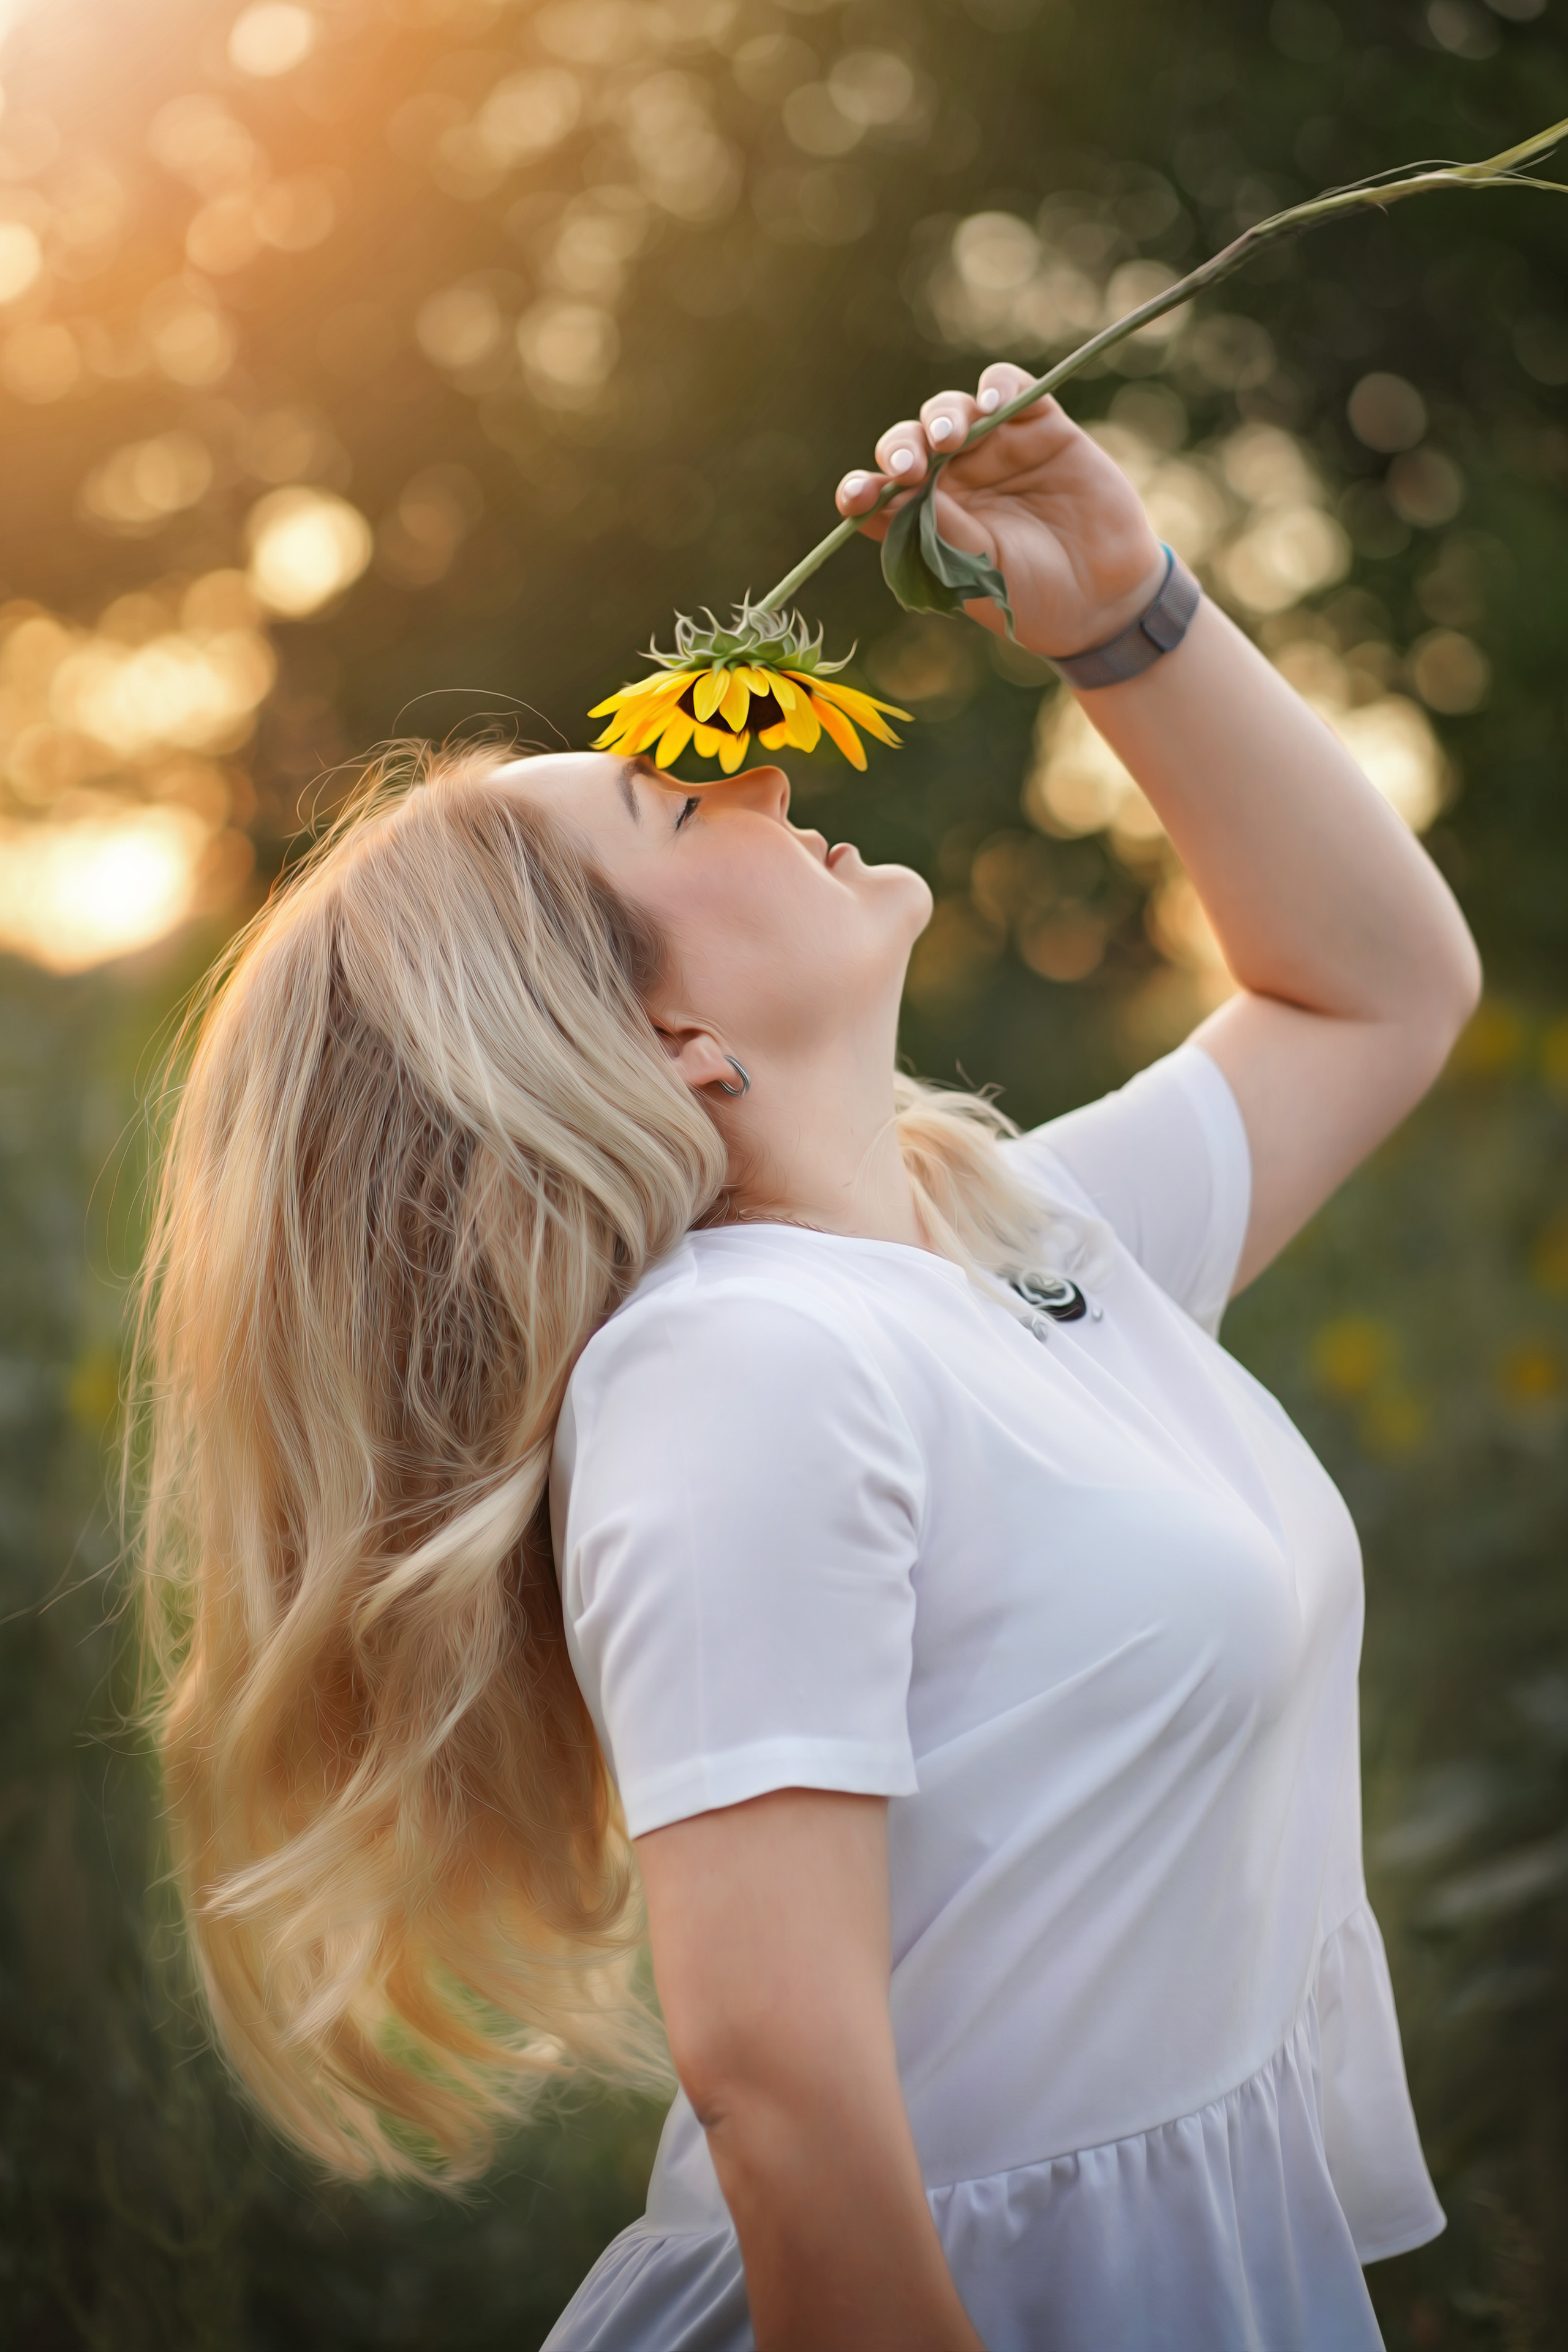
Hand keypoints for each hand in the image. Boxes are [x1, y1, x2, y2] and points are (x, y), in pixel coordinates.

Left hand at [837, 362, 1165, 661]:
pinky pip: (1008, 387)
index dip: (862, 489)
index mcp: (926, 517)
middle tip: (908, 468)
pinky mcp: (1039, 425)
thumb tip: (897, 490)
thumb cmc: (1029, 596)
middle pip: (910, 443)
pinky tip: (993, 401)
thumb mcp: (977, 573)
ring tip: (950, 438)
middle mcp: (953, 478)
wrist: (1102, 598)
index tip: (855, 497)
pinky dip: (997, 385)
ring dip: (943, 417)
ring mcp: (995, 447)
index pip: (881, 493)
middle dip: (901, 449)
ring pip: (952, 410)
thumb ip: (940, 530)